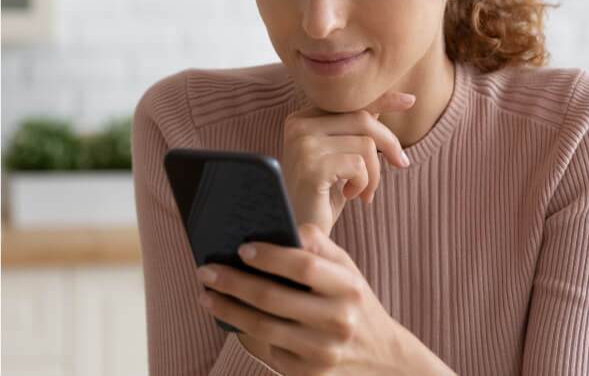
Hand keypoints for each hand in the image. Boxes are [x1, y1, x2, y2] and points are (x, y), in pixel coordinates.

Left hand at [196, 223, 406, 374]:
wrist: (383, 360)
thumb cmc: (354, 303)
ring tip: (206, 295)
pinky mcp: (309, 375)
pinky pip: (269, 350)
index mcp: (348, 287)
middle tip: (206, 271)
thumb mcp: (348, 271)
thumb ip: (319, 247)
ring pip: (262, 327)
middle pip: (273, 297)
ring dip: (228, 309)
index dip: (270, 256)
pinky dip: (247, 333)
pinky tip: (233, 318)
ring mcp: (323, 352)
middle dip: (234, 282)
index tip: (241, 248)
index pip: (304, 265)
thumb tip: (280, 227)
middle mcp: (338, 320)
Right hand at [281, 90, 415, 235]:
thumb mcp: (342, 156)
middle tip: (399, 165)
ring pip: (366, 144)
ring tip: (362, 192)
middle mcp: (298, 125)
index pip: (350, 102)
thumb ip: (358, 128)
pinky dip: (364, 183)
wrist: (297, 233)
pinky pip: (359, 165)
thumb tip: (398, 100)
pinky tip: (349, 196)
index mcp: (303, 118)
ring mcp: (302, 144)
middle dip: (389, 144)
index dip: (382, 100)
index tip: (410, 100)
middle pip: (363, 119)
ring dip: (375, 173)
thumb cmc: (321, 196)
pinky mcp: (311, 166)